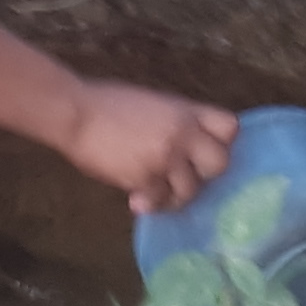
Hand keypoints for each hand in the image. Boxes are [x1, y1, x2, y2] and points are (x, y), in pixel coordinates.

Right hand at [65, 82, 238, 215]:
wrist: (75, 114)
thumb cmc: (108, 103)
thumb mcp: (153, 103)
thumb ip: (177, 122)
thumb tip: (190, 145)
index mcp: (185, 111)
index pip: (230, 127)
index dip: (221, 141)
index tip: (204, 148)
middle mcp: (182, 135)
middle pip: (219, 163)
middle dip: (204, 173)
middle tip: (184, 174)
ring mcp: (165, 158)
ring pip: (189, 190)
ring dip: (174, 194)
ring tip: (156, 189)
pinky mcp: (144, 179)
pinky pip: (159, 201)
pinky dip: (149, 202)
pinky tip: (136, 197)